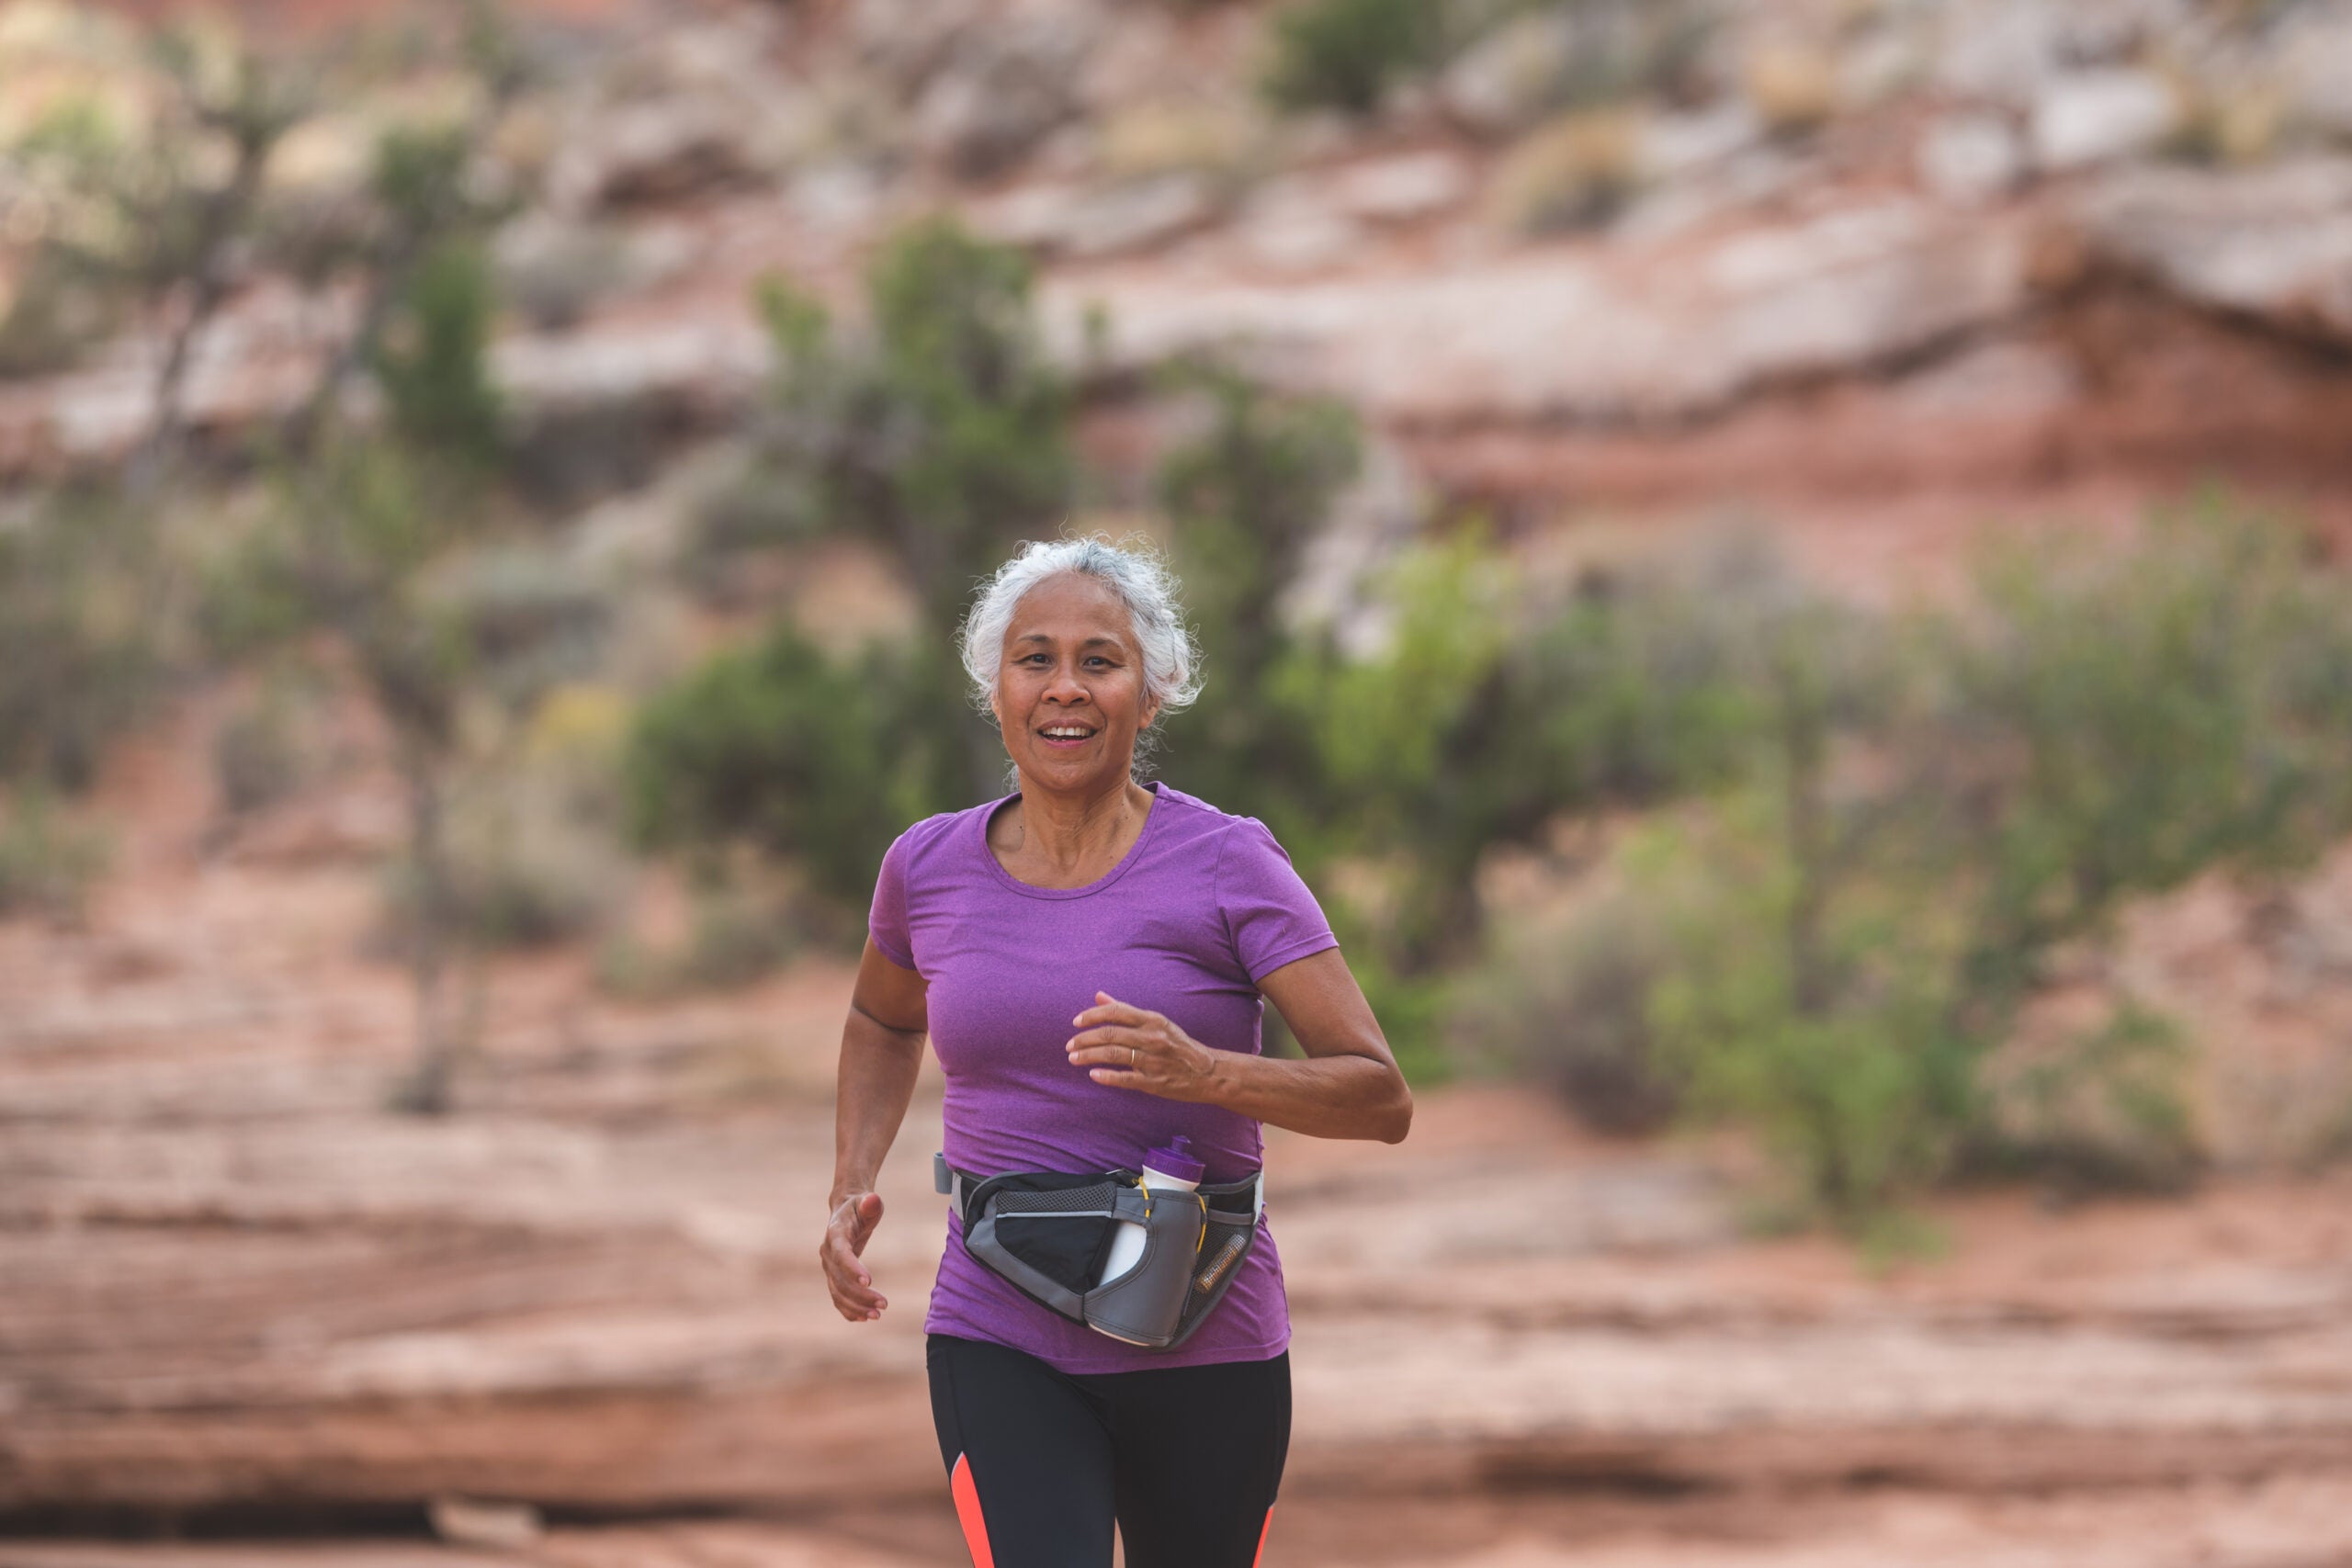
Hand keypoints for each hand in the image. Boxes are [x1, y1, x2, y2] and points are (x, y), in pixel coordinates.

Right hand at [820, 1191, 887, 1321]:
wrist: (846, 1212)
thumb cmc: (860, 1206)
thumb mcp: (868, 1202)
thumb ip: (870, 1203)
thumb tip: (873, 1200)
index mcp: (835, 1234)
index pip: (841, 1254)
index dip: (852, 1268)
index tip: (869, 1281)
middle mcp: (828, 1253)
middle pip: (839, 1279)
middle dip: (860, 1294)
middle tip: (884, 1304)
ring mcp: (829, 1267)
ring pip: (837, 1293)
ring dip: (856, 1306)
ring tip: (878, 1314)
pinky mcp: (833, 1277)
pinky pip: (837, 1298)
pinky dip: (849, 1310)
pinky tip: (864, 1318)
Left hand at [1067, 991, 1218, 1101]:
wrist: (1209, 1072)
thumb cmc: (1178, 1045)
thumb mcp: (1156, 1023)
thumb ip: (1126, 1011)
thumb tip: (1099, 996)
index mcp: (1152, 1020)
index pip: (1116, 1012)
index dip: (1092, 1015)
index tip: (1076, 1022)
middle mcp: (1152, 1037)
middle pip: (1110, 1034)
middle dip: (1084, 1039)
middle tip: (1069, 1045)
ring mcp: (1153, 1060)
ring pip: (1112, 1054)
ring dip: (1088, 1056)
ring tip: (1073, 1058)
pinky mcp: (1154, 1082)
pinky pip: (1125, 1078)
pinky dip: (1106, 1076)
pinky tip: (1093, 1075)